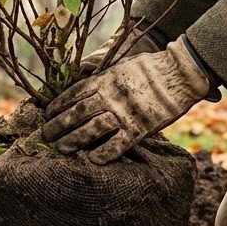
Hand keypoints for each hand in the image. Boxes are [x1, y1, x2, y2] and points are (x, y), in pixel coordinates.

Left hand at [43, 37, 210, 163]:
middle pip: (76, 113)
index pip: (73, 94)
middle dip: (58, 126)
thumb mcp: (122, 66)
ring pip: (91, 129)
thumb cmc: (152, 68)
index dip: (58, 106)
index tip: (47, 115)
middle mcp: (110, 96)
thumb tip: (88, 84)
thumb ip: (105, 78)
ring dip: (73, 141)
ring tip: (61, 149)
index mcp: (105, 79)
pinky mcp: (140, 127)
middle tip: (46, 136)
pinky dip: (102, 153)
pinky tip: (91, 159)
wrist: (180, 72)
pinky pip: (117, 144)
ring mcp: (124, 112)